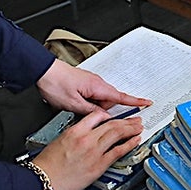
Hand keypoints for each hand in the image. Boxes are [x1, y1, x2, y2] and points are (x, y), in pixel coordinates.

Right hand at [32, 109, 144, 189]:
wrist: (42, 181)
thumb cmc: (47, 165)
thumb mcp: (60, 141)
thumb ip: (76, 134)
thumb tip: (88, 133)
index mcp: (75, 131)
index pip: (97, 115)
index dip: (109, 115)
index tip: (115, 117)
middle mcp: (86, 139)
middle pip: (111, 124)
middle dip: (126, 121)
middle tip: (135, 119)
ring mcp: (94, 152)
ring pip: (117, 134)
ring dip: (131, 129)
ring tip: (138, 127)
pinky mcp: (99, 165)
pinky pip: (118, 151)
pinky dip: (129, 144)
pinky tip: (135, 140)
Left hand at [37, 60, 151, 114]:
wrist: (43, 71)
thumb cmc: (56, 84)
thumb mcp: (73, 104)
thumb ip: (91, 112)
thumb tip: (104, 118)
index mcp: (98, 87)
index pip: (122, 97)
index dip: (136, 102)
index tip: (147, 103)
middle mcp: (97, 83)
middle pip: (109, 102)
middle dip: (102, 111)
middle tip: (89, 114)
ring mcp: (91, 83)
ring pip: (99, 100)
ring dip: (92, 107)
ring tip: (75, 108)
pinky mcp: (84, 84)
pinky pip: (92, 96)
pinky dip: (88, 103)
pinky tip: (76, 105)